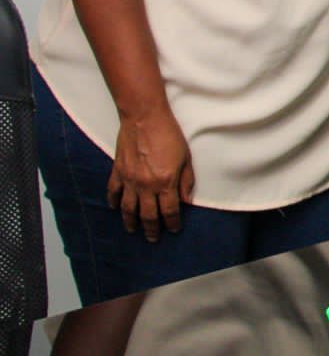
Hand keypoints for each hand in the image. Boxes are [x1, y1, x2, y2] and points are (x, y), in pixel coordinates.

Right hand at [108, 108, 193, 240]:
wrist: (144, 117)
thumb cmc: (169, 135)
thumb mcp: (186, 158)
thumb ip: (186, 181)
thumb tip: (187, 201)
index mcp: (165, 182)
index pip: (169, 211)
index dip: (172, 223)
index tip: (173, 230)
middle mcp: (146, 185)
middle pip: (148, 215)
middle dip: (152, 229)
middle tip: (153, 238)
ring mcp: (129, 179)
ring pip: (128, 208)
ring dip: (131, 222)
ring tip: (133, 230)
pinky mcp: (118, 171)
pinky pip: (113, 191)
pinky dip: (113, 202)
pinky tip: (115, 208)